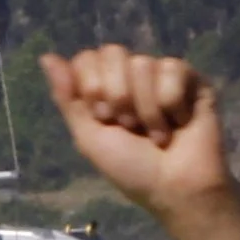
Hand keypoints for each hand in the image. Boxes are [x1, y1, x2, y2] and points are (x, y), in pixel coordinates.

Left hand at [42, 47, 239, 239]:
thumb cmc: (132, 168)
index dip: (91, 86)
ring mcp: (164, 77)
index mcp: (107, 88)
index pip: (87, 58)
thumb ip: (68, 97)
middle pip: (113, 52)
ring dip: (146, 108)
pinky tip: (179, 122)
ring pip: (143, 63)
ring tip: (157, 132)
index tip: (103, 117)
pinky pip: (173, 69)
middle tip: (129, 125)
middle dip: (117, 94)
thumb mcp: (89, 136)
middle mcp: (133, 77)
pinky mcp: (194, 81)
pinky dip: (171, 103)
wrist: (175, 187)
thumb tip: (46, 57)